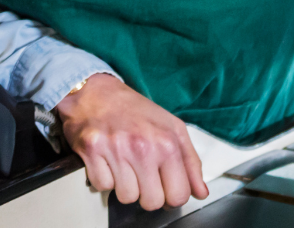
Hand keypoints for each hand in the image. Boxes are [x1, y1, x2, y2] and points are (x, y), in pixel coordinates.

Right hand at [55, 74, 208, 208]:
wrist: (97, 92)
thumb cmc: (135, 110)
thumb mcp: (173, 129)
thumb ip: (190, 162)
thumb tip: (201, 192)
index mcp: (168, 142)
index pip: (179, 195)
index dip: (173, 198)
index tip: (167, 189)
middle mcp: (143, 147)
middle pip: (152, 202)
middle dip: (149, 195)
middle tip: (144, 177)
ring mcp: (117, 150)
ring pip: (126, 197)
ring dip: (125, 187)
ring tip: (125, 166)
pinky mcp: (92, 151)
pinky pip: (102, 186)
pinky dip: (105, 178)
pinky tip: (109, 162)